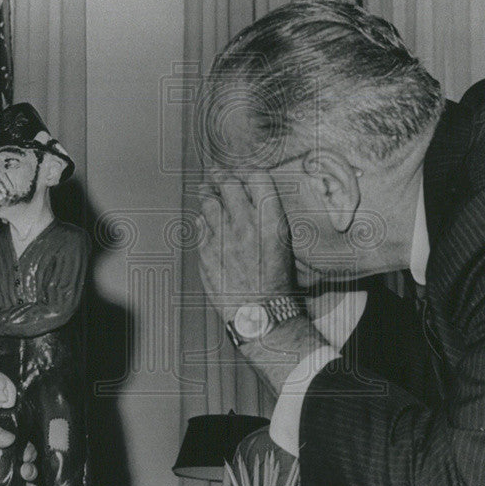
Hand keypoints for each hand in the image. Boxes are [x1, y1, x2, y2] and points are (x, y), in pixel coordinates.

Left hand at [196, 173, 295, 323]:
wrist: (260, 312)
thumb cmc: (277, 281)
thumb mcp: (283, 244)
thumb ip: (267, 219)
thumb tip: (251, 199)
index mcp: (271, 220)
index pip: (257, 178)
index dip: (248, 173)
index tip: (243, 174)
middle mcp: (246, 223)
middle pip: (229, 184)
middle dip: (222, 176)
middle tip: (217, 173)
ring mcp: (223, 236)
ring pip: (209, 203)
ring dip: (207, 194)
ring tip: (205, 190)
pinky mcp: (206, 251)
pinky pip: (201, 227)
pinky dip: (203, 223)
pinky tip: (205, 222)